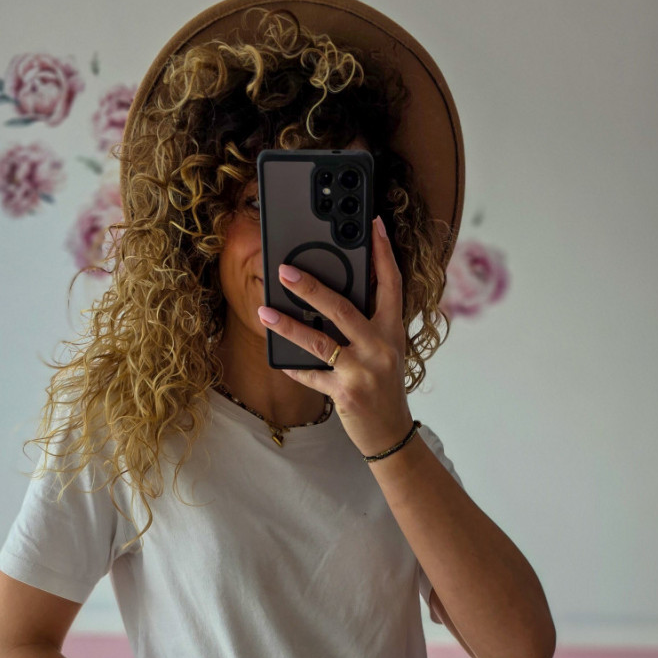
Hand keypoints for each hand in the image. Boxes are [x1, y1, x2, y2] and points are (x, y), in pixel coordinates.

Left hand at [257, 215, 413, 458]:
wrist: (390, 432)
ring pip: (320, 342)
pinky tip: (277, 358)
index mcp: (393, 330)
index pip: (391, 283)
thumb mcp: (385, 350)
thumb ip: (367, 323)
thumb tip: (328, 297)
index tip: (372, 224)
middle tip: (284, 270)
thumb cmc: (383, 385)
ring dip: (288, 326)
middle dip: (312, 287)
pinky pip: (311, 376)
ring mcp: (364, 371)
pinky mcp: (346, 394)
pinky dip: (294, 367)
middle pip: (343, 309)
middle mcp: (381, 347)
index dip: (382, 252)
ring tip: (264, 312)